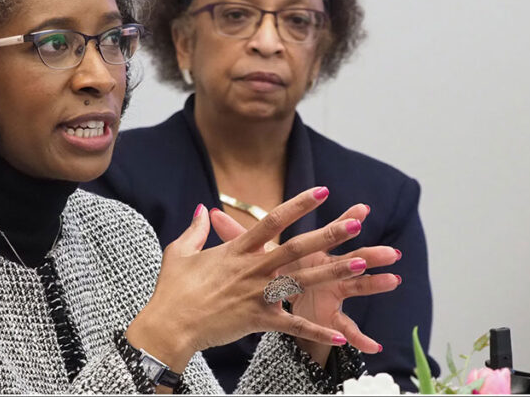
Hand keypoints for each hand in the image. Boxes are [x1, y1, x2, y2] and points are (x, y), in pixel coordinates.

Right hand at [126, 187, 365, 372]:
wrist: (169, 326)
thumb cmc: (172, 291)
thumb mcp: (179, 253)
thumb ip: (196, 230)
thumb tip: (203, 209)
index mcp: (236, 251)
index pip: (272, 221)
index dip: (298, 204)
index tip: (322, 191)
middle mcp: (252, 269)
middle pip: (296, 248)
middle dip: (327, 235)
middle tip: (355, 224)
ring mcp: (257, 295)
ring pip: (302, 281)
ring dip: (332, 272)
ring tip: (360, 265)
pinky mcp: (258, 320)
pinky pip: (292, 326)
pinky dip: (315, 332)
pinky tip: (339, 337)